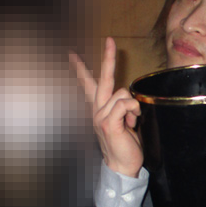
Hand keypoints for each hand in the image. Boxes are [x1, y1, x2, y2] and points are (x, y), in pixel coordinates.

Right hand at [69, 37, 142, 176]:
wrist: (123, 166)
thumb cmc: (126, 145)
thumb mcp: (124, 122)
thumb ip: (123, 108)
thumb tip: (129, 99)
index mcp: (100, 109)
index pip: (88, 85)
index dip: (81, 69)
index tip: (72, 54)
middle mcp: (97, 110)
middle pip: (103, 78)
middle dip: (108, 58)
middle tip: (110, 40)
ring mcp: (101, 115)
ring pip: (122, 93)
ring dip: (133, 107)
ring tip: (132, 122)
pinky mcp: (108, 122)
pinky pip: (125, 104)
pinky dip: (133, 111)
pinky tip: (131, 124)